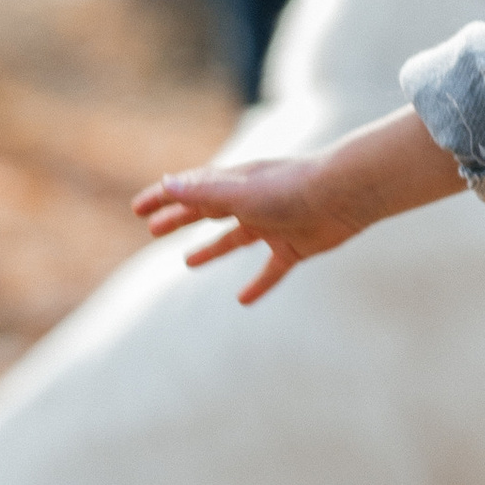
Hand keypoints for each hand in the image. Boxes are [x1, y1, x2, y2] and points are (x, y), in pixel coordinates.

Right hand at [131, 105, 464, 299]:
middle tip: (151, 230)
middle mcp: (252, 202)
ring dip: (210, 249)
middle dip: (180, 219)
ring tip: (187, 262)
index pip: (190, 190)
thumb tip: (167, 184)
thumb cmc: (292, 189)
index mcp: (235, 184)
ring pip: (234, 240)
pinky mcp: (295, 247)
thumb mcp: (241, 193)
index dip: (163, 198)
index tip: (138, 208)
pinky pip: (271, 270)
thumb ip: (205, 191)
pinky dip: (257, 285)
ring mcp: (273, 225)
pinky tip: (243, 301)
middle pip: (207, 212)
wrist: (345, 195)